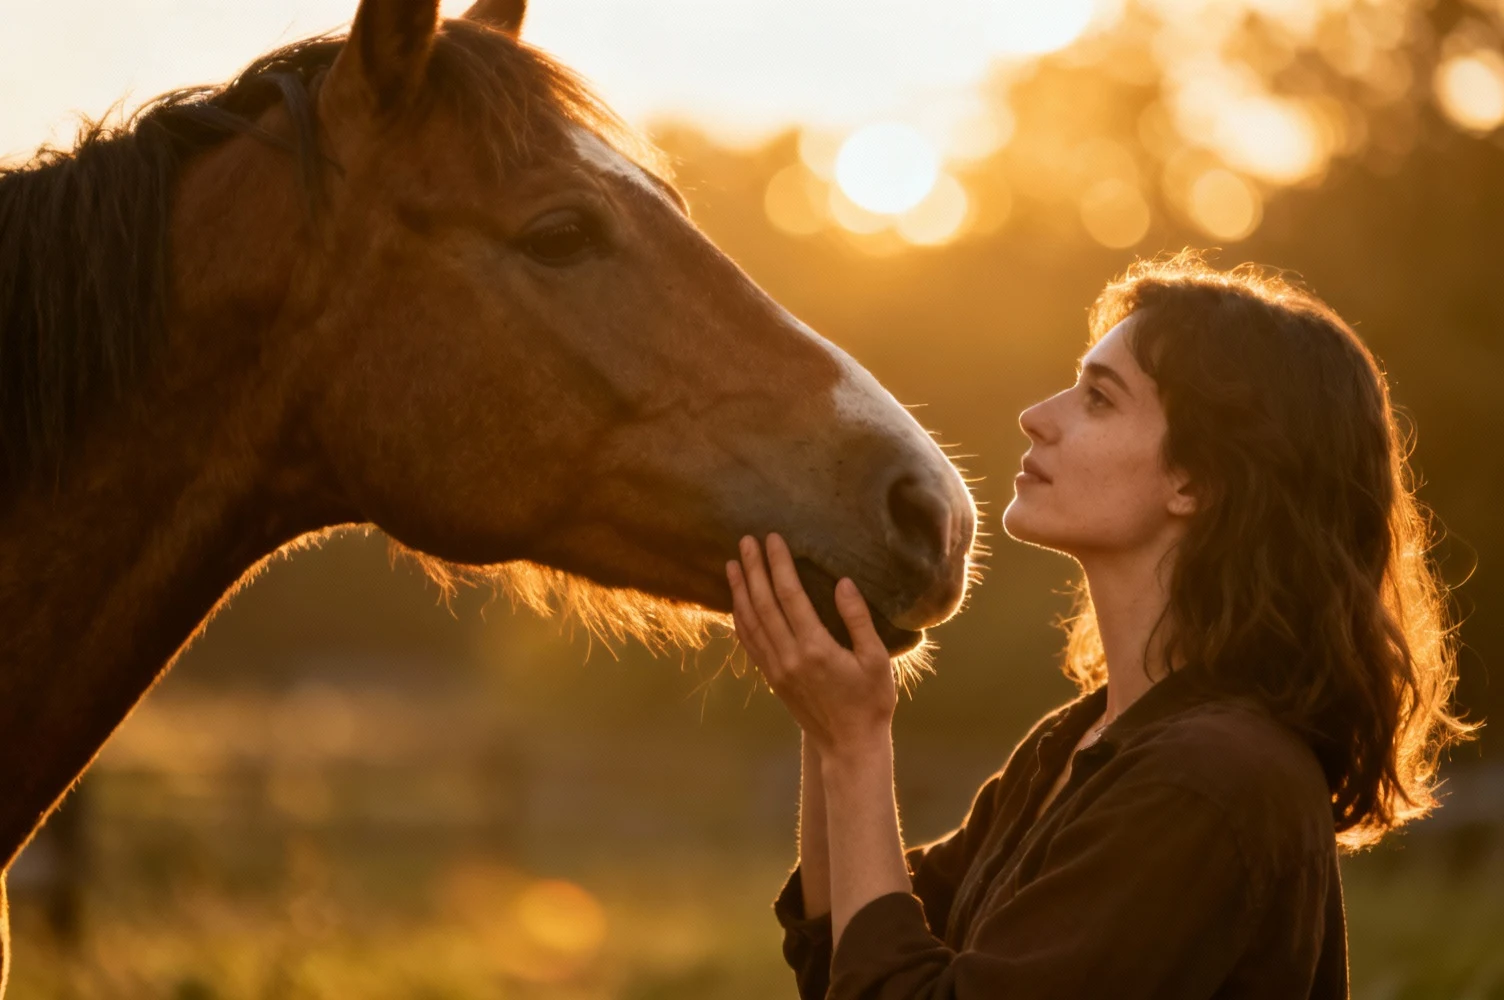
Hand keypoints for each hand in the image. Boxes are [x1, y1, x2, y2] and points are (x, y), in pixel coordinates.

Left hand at [727, 534, 896, 757]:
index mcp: (816, 648)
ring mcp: (777, 669)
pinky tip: (736, 603)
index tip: (772, 539)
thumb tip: (842, 583)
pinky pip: (750, 644)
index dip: (779, 565)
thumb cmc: (871, 701)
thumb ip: (857, 619)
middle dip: (754, 569)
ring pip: (750, 623)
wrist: (849, 745)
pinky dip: (740, 619)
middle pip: (763, 604)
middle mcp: (790, 657)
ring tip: (732, 564)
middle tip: (746, 540)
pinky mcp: (773, 679)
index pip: (790, 596)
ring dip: (740, 591)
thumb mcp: (875, 659)